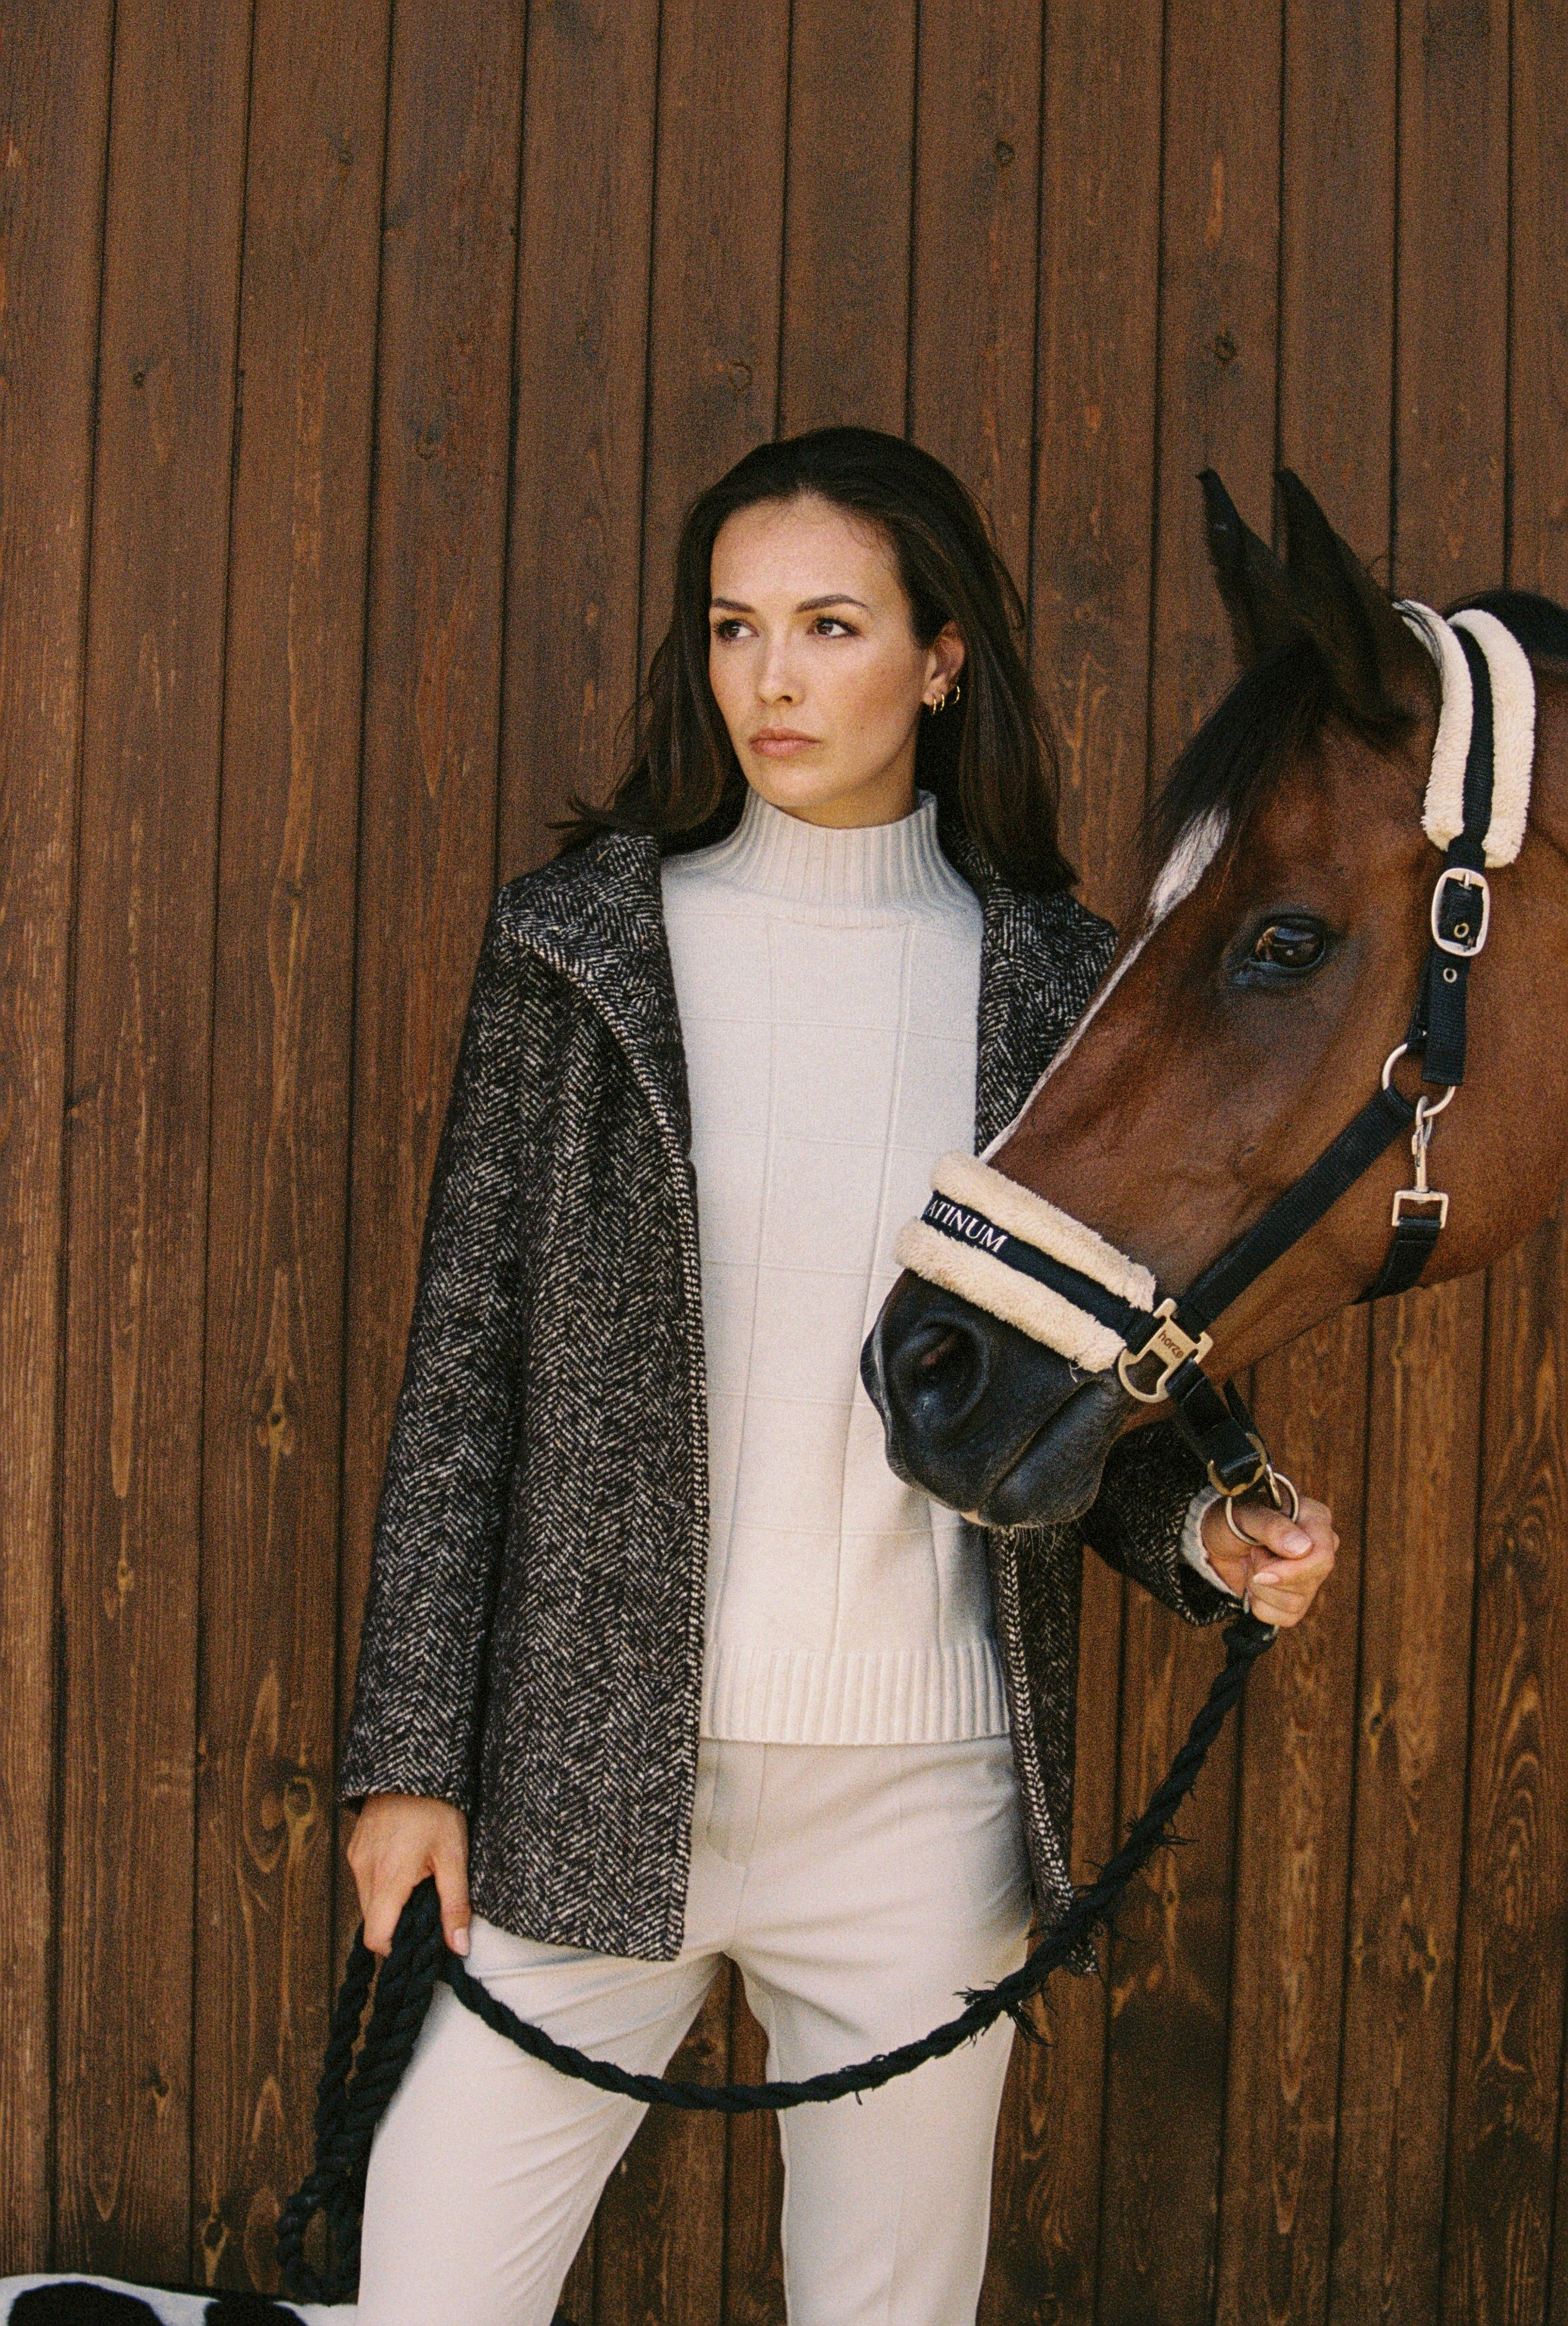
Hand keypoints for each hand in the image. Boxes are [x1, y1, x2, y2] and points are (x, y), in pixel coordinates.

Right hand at [346, 1792, 470, 1956]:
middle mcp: (364, 1870)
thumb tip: (459, 1948)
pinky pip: (364, 1879)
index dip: (397, 1948)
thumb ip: (455, 1905)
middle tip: (426, 1909)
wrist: (414, 1764)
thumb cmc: (437, 1809)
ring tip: (419, 1882)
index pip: (376, 1938)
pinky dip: (382, 1883)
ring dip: (390, 1903)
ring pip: (367, 1901)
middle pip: (371, 1921)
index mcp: (388, 1878)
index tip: (420, 1939)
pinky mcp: (355, 1846)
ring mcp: (356, 1857)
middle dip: (396, 1925)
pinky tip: (406, 1865)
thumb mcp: (454, 1857)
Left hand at [1199, 1491, 1337, 1627]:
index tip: (1261, 1573)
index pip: (1322, 1558)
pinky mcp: (1299, 1599)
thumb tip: (1303, 1548)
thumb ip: (1271, 1526)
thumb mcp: (1243, 1514)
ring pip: (1295, 1604)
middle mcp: (1320, 1548)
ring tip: (1253, 1562)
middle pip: (1308, 1584)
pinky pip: (1286, 1618)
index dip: (1292, 1572)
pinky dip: (1260, 1604)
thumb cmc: (1231, 1519)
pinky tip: (1256, 1581)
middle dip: (1267, 1575)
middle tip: (1252, 1552)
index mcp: (1315, 1519)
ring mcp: (1312, 1576)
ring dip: (1260, 1587)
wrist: (1217, 1540)